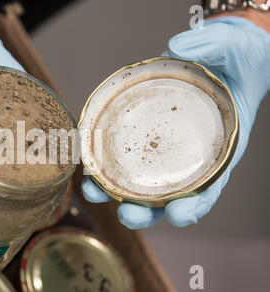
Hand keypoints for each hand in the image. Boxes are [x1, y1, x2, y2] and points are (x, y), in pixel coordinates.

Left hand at [82, 16, 269, 228]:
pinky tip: (88, 162)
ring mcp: (162, 148)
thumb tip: (175, 49)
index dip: (194, 205)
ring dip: (114, 193)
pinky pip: (123, 152)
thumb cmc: (233, 59)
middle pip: (166, 197)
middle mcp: (186, 157)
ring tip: (92, 191)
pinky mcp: (142, 133)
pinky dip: (105, 162)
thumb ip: (210, 46)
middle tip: (125, 214)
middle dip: (145, 211)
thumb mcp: (231, 47)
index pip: (208, 187)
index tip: (178, 215)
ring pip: (138, 183)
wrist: (220, 58)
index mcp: (217, 150)